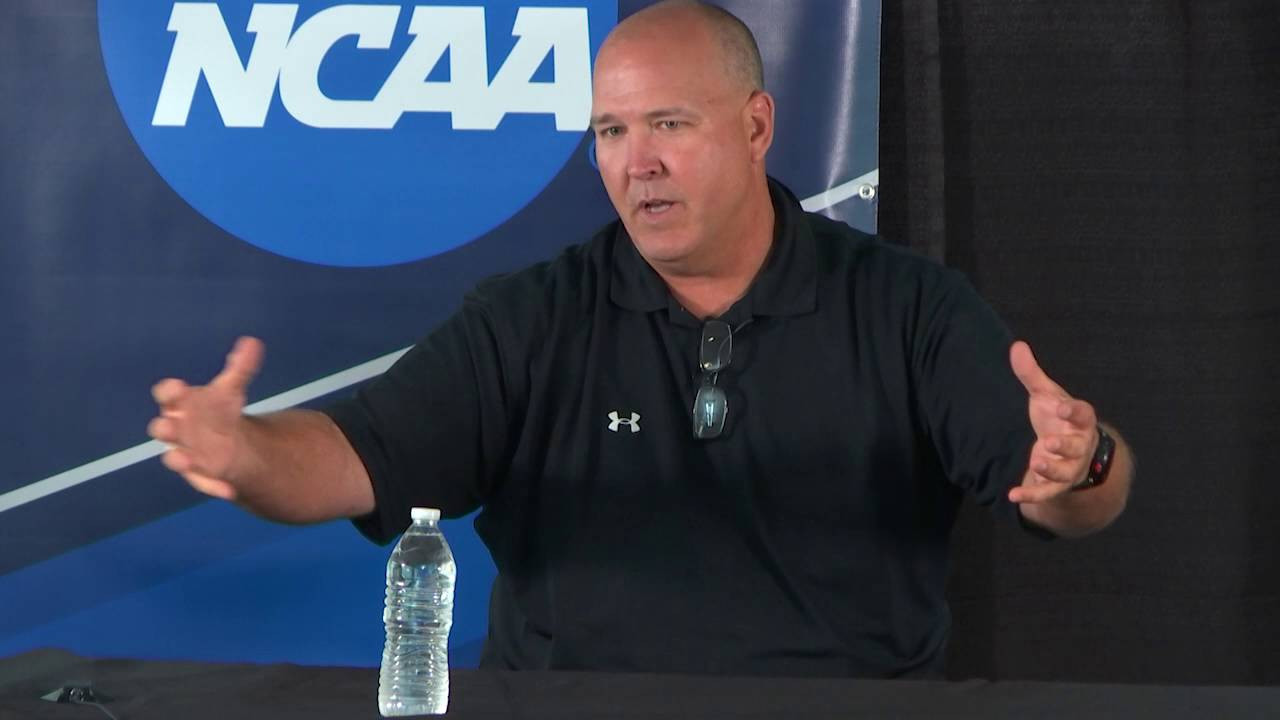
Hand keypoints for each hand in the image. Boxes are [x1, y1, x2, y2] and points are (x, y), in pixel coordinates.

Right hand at [147, 337, 263, 500]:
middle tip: (168, 427)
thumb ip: (240, 369)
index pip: (167, 395)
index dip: (169, 391)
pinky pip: (203, 482)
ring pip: (175, 458)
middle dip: (165, 428)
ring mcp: (185, 452)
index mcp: (181, 404)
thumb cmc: (217, 411)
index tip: (177, 386)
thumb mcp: (231, 390)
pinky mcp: (199, 474)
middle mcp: (177, 429)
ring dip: (178, 460)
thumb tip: (252, 343)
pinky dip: (214, 487)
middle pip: (163, 428)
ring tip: (184, 461)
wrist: (225, 441)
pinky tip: (229, 492)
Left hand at [1008, 340, 1097, 503]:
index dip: (1074, 411)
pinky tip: (1012, 494)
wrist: (1070, 451)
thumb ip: (1031, 374)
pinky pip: (1046, 492)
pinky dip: (1031, 495)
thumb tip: (1016, 345)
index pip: (1083, 414)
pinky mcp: (1056, 484)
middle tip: (1049, 442)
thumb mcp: (1045, 396)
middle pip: (1076, 447)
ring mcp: (1069, 467)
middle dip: (1064, 446)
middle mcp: (1079, 446)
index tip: (1063, 407)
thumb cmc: (1058, 418)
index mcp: (1079, 421)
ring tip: (1035, 463)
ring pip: (1064, 472)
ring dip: (1051, 470)